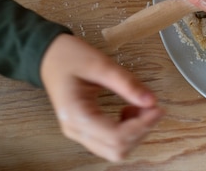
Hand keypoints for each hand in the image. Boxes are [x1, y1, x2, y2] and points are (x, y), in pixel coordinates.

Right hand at [40, 34, 163, 161]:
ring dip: (135, 132)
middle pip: (116, 149)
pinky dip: (127, 131)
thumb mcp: (100, 63)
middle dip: (141, 130)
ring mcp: (79, 132)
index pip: (116, 136)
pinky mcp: (85, 129)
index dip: (142, 125)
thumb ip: (126, 83)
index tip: (157, 107)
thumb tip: (152, 101)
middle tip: (151, 106)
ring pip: (115, 150)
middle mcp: (76, 130)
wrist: (48, 55)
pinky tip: (129, 110)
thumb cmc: (70, 56)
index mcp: (77, 115)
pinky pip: (110, 141)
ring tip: (140, 106)